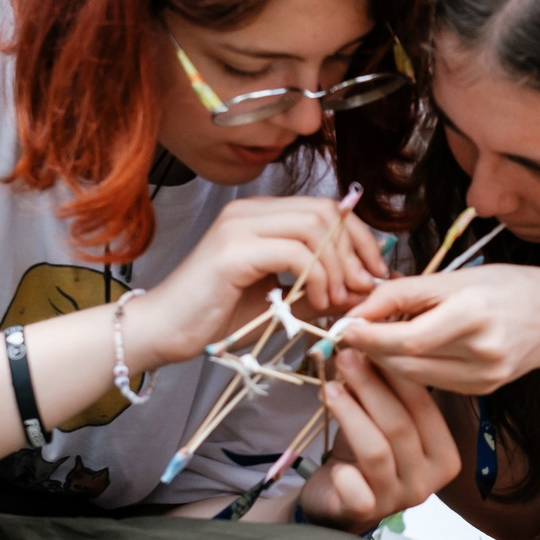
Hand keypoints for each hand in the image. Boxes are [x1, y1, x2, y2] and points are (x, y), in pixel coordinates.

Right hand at [128, 196, 389, 368]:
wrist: (163, 332)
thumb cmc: (217, 318)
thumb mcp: (281, 300)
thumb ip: (319, 287)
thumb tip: (364, 287)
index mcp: (261, 215)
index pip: (327, 208)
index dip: (360, 238)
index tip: (376, 273)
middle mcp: (250, 211)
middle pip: (326, 211)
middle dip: (356, 251)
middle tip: (364, 289)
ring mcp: (239, 226)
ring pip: (314, 226)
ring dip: (339, 266)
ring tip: (338, 300)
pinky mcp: (232, 250)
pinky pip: (295, 252)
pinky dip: (318, 278)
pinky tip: (317, 303)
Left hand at [295, 351, 460, 530]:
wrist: (339, 502)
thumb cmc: (365, 454)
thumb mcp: (380, 419)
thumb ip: (382, 390)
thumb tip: (366, 346)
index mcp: (444, 455)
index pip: (424, 407)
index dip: (396, 373)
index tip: (371, 343)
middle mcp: (429, 480)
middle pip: (400, 426)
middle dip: (370, 386)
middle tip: (346, 356)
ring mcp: (399, 499)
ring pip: (376, 451)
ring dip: (350, 414)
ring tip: (330, 388)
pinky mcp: (366, 514)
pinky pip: (356, 491)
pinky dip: (344, 474)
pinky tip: (334, 461)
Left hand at [326, 264, 539, 393]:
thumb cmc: (506, 287)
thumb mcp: (455, 277)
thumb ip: (404, 293)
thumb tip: (358, 308)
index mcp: (473, 315)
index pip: (406, 338)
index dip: (368, 336)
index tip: (343, 327)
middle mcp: (480, 351)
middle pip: (406, 362)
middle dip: (370, 350)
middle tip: (347, 335)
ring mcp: (483, 377)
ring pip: (414, 377)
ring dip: (386, 362)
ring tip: (370, 343)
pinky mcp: (481, 390)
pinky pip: (433, 383)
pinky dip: (411, 369)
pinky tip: (401, 354)